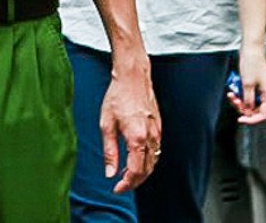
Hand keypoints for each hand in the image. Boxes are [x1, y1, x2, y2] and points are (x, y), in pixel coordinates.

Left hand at [98, 53, 161, 192]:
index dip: (127, 184)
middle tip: (121, 185)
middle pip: (147, 170)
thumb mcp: (106, 125)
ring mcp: (157, 131)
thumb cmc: (117, 96)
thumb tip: (110, 173)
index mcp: (137, 138)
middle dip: (135, 181)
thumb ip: (109, 151)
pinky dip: (148, 160)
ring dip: (142, 172)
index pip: (136, 171)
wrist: (133, 77)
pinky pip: (156, 150)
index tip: (117, 188)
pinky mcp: (159, 126)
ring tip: (127, 174)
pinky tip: (136, 158)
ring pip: (154, 161)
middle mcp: (151, 137)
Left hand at [231, 42, 265, 124]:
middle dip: (242, 107)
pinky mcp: (254, 83)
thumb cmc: (252, 63)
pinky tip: (233, 88)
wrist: (251, 48)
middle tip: (234, 100)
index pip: (263, 114)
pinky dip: (240, 93)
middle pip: (254, 109)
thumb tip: (247, 111)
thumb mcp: (247, 84)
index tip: (241, 119)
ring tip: (231, 93)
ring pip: (249, 101)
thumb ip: (247, 100)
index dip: (252, 119)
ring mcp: (260, 88)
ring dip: (239, 99)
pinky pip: (246, 93)